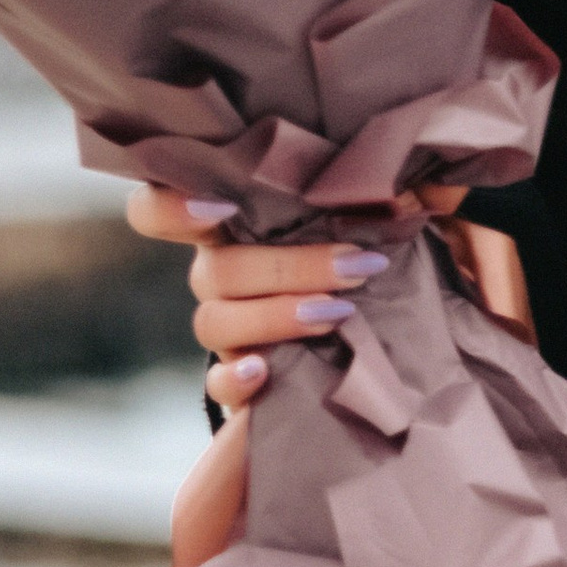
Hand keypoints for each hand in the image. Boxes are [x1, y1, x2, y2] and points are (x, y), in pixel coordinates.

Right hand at [128, 181, 528, 566]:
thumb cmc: (370, 257)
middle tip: (354, 268)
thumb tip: (407, 181)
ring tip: (337, 314)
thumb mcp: (374, 219)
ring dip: (276, 315)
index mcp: (235, 224)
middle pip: (212, 270)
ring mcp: (227, 330)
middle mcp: (219, 275)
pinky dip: (236, 379)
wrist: (383, 337)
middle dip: (285, 268)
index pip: (160, 209)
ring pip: (213, 321)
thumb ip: (372, 192)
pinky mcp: (241, 381)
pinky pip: (217, 384)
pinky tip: (266, 372)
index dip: (170, 205)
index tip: (222, 207)